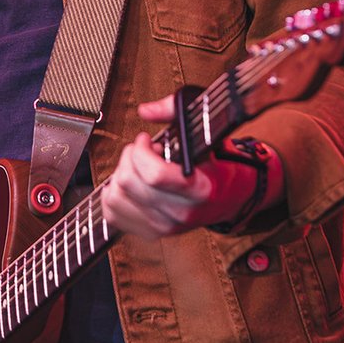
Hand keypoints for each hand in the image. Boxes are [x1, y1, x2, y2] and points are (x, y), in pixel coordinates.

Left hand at [100, 95, 282, 239]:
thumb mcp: (206, 135)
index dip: (142, 151)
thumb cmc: (218, 168)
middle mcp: (179, 213)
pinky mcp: (150, 232)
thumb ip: (176, 112)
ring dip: (120, 175)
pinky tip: (129, 184)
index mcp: (198, 191)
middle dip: (129, 157)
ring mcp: (163, 226)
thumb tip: (148, 110)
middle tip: (143, 151)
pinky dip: (112, 196)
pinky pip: (112, 215)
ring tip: (138, 168)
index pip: (155, 175)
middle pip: (128, 183)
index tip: (146, 140)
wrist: (231, 199)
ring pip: (115, 198)